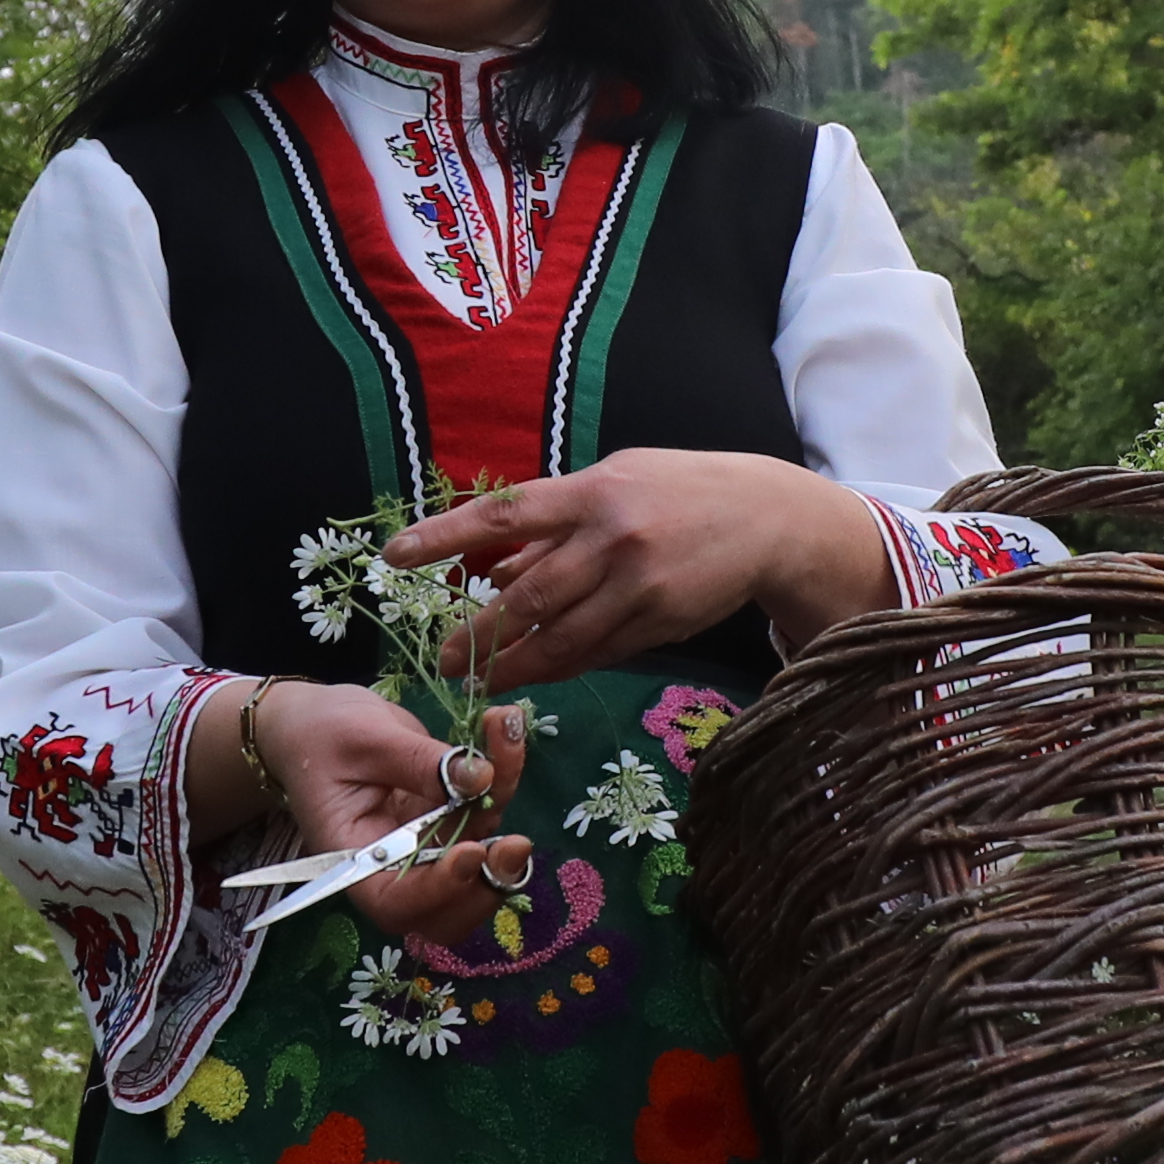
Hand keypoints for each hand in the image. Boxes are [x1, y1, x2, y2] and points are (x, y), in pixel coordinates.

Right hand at [195, 679, 534, 925]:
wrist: (316, 719)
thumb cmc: (321, 734)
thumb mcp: (362, 741)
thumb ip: (419, 762)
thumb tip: (481, 777)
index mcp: (356, 862)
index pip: (397, 902)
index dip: (439, 890)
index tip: (471, 853)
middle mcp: (398, 867)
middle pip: (451, 908)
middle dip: (490, 882)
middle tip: (516, 844)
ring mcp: (430, 846)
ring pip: (483, 858)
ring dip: (505, 805)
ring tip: (508, 739)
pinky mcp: (453, 820)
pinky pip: (489, 812)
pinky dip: (505, 775)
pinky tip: (506, 732)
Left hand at [389, 448, 890, 688]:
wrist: (767, 518)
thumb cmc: (679, 492)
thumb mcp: (615, 485)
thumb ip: (555, 529)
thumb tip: (492, 570)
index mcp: (592, 491)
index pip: (503, 513)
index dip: (444, 534)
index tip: (396, 555)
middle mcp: (612, 537)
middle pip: (527, 596)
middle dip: (477, 632)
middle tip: (443, 658)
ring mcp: (639, 585)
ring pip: (560, 637)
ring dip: (514, 663)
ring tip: (479, 678)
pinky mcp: (660, 622)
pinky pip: (598, 652)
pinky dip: (562, 665)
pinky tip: (536, 674)